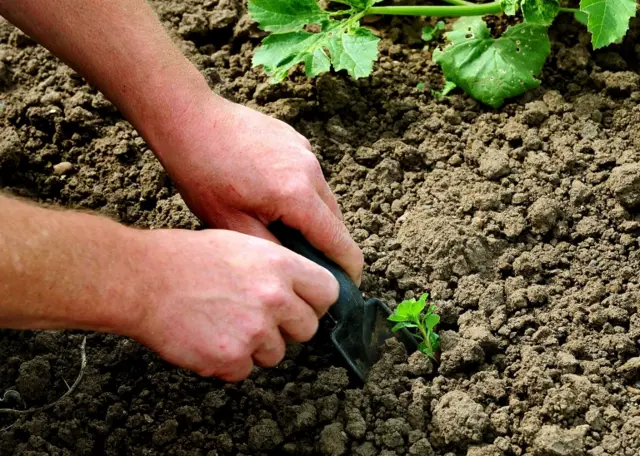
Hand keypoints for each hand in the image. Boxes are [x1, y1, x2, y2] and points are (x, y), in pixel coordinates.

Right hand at [132, 228, 339, 381]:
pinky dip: (230, 362)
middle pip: (307, 328)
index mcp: (280, 265)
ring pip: (276, 354)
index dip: (317, 301)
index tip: (307, 305)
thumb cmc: (186, 258)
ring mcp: (254, 330)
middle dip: (287, 328)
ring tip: (226, 324)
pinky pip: (244, 370)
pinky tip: (211, 338)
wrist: (143, 280)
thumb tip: (298, 288)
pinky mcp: (231, 357)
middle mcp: (274, 298)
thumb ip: (276, 267)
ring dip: (256, 346)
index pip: (328, 291)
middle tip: (259, 318)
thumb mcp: (241, 245)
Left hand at [151, 94, 363, 284]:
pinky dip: (302, 192)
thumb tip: (297, 267)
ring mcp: (306, 151)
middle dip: (327, 245)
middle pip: (336, 220)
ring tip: (280, 227)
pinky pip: (310, 176)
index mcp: (297, 195)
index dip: (347, 268)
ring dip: (313, 217)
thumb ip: (271, 250)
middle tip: (302, 262)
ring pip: (324, 198)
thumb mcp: (230, 224)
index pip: (339, 242)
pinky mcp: (297, 140)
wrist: (190, 120)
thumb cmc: (202, 173)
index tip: (346, 286)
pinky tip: (270, 195)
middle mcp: (311, 170)